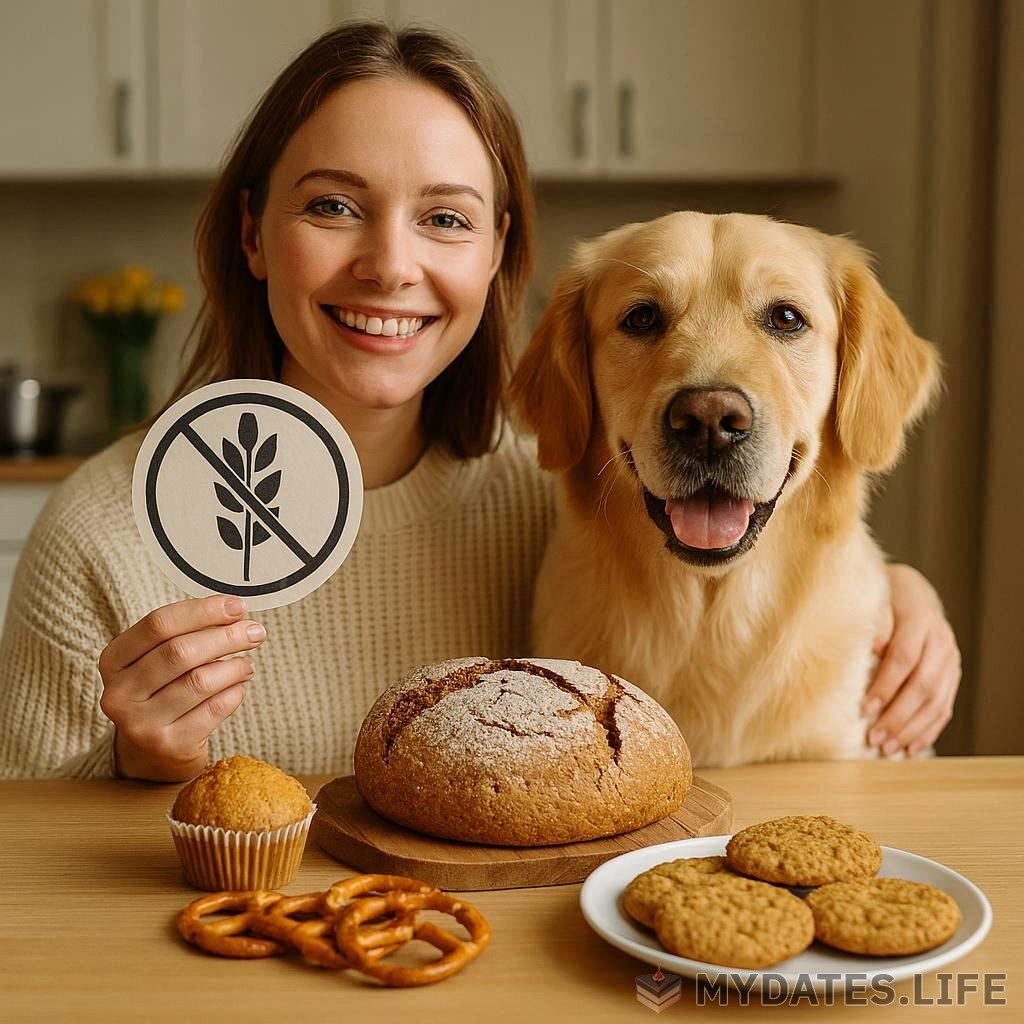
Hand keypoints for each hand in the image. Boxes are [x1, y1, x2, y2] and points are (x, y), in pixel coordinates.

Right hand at [98, 595, 265, 781]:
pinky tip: (239, 686)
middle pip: (180, 651)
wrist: (150, 757)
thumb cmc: (161, 693)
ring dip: (234, 666)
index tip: (237, 606)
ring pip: (200, 680)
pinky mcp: (170, 745)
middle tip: (255, 631)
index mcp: (114, 661)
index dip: (202, 611)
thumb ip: (187, 634)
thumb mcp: (157, 661)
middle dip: (226, 637)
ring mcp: (142, 723)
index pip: (159, 624)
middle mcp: (120, 693)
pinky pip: (215, 708)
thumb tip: (235, 613)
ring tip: (248, 664)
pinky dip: (235, 692)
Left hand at [863, 563, 960, 755]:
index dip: (885, 685)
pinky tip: (912, 747)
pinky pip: (944, 707)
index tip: (865, 707)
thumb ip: (873, 623)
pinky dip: (928, 730)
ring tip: (889, 748)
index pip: (904, 657)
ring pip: (936, 701)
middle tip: (875, 737)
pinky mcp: (952, 675)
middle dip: (898, 715)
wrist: (912, 592)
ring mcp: (950, 660)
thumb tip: (872, 651)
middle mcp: (940, 641)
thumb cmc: (882, 597)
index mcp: (919, 619)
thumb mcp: (873, 600)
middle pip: (922, 685)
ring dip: (912, 729)